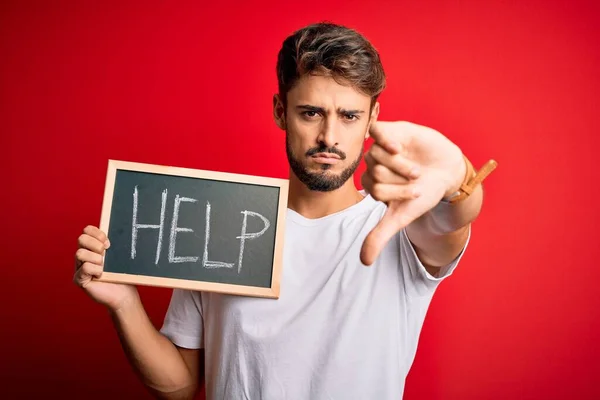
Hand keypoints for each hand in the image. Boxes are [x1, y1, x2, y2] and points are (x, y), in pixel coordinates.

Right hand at [73, 225, 137, 311]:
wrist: (125, 294)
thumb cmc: (123, 274)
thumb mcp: (119, 255)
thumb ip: (113, 243)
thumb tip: (117, 226)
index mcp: (93, 247)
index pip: (87, 230)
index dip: (97, 233)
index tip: (109, 243)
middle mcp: (84, 255)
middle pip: (81, 239)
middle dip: (96, 244)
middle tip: (106, 253)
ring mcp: (79, 268)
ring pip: (80, 253)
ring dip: (96, 259)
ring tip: (104, 266)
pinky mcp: (79, 280)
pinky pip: (84, 268)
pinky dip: (95, 270)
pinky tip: (101, 276)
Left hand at [360, 121, 465, 265]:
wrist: (448, 171)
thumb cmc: (424, 193)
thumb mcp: (402, 216)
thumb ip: (380, 235)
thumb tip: (363, 261)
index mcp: (372, 184)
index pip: (375, 190)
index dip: (398, 194)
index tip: (414, 194)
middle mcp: (374, 165)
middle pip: (376, 173)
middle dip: (401, 180)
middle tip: (417, 179)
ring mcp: (381, 147)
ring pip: (378, 156)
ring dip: (402, 166)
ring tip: (417, 167)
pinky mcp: (391, 130)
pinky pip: (376, 130)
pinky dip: (386, 140)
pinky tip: (399, 147)